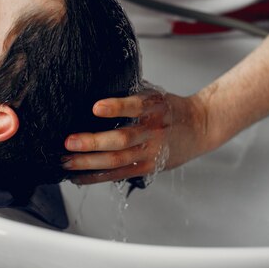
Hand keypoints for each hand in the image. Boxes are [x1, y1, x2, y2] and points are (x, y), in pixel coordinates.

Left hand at [62, 89, 212, 183]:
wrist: (201, 127)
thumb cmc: (170, 108)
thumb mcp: (154, 94)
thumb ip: (129, 94)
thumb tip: (92, 91)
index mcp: (156, 107)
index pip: (136, 106)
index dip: (116, 107)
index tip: (95, 107)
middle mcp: (153, 130)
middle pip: (122, 139)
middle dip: (92, 142)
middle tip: (69, 142)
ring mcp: (151, 151)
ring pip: (117, 160)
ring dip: (89, 162)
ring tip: (67, 160)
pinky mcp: (148, 167)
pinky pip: (119, 174)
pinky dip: (97, 176)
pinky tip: (78, 176)